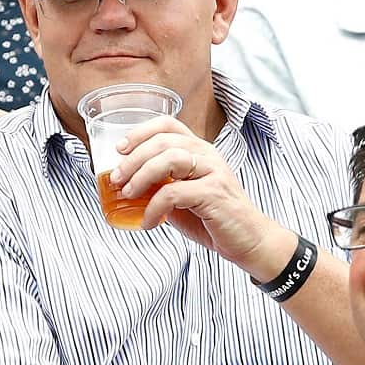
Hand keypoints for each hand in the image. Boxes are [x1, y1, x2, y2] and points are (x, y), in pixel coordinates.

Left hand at [106, 116, 278, 264]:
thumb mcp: (182, 195)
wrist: (248, 240)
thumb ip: (160, 184)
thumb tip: (125, 184)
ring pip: (169, 160)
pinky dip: (154, 208)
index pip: (168, 124)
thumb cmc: (213, 217)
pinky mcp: (214, 193)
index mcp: (199, 150)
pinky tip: (148, 222)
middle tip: (116, 179)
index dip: (140, 131)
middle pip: (163, 141)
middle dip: (132, 159)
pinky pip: (174, 194)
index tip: (119, 148)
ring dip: (141, 176)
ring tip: (128, 195)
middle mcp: (207, 155)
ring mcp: (213, 172)